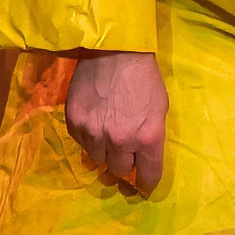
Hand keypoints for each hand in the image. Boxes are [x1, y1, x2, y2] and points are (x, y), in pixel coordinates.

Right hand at [66, 49, 168, 190]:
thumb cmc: (144, 78)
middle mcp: (121, 140)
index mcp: (148, 137)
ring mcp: (95, 132)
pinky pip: (81, 144)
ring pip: (98, 159)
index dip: (147, 183)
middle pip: (120, 170)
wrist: (114, 49)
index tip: (144, 185)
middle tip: (125, 150)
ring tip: (108, 132)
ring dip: (105, 151)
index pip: (148, 176)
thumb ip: (150, 138)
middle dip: (125, 163)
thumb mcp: (159, 109)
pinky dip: (89, 138)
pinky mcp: (75, 123)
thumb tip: (140, 161)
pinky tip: (95, 121)